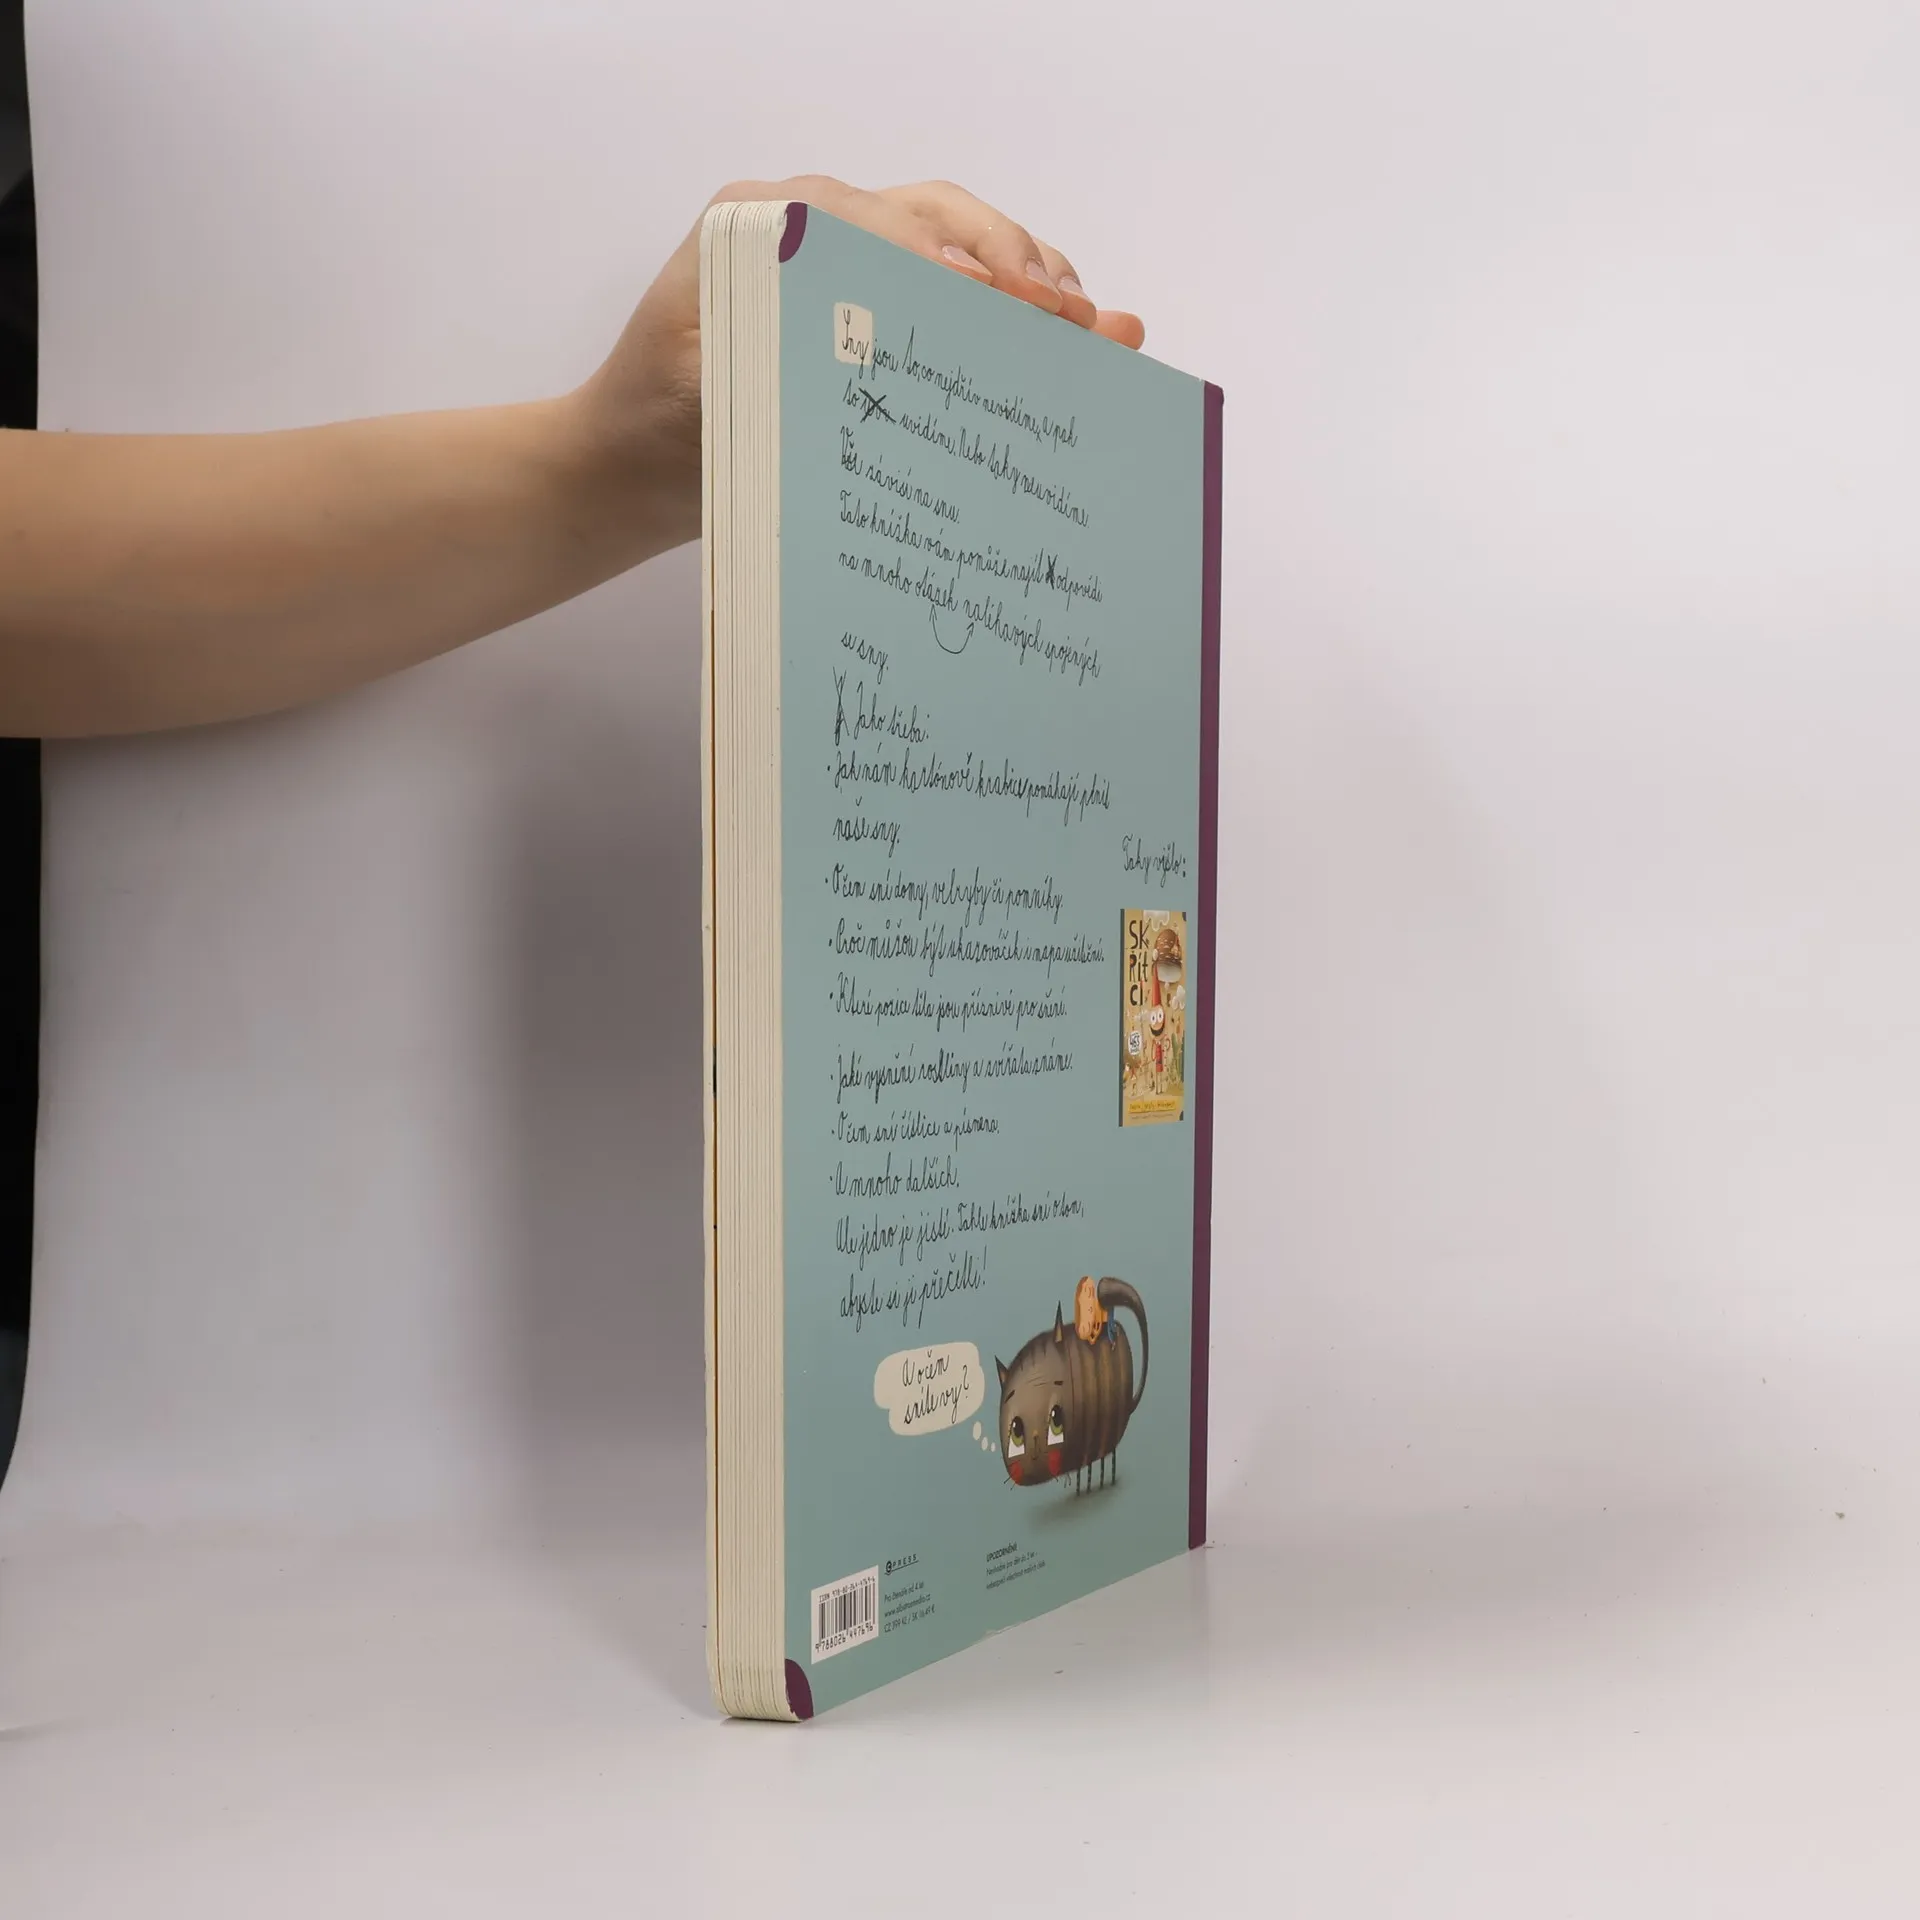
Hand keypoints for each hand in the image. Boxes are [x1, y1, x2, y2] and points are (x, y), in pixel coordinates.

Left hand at [572, 175, 1147, 544]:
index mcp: (764, 227)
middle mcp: (807, 222)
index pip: (888, 227)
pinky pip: (947, 285)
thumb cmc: (656, 440)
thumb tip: (887, 341)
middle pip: (940, 222)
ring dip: (1031, 280)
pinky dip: (1008, 307)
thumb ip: (788, 363)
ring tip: (1094, 328)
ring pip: (958, 243)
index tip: (1022, 307)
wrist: (622, 471)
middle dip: (1021, 269)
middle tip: (1083, 324)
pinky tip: (1059, 339)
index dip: (966, 266)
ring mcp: (839, 258)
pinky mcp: (859, 303)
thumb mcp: (707, 403)